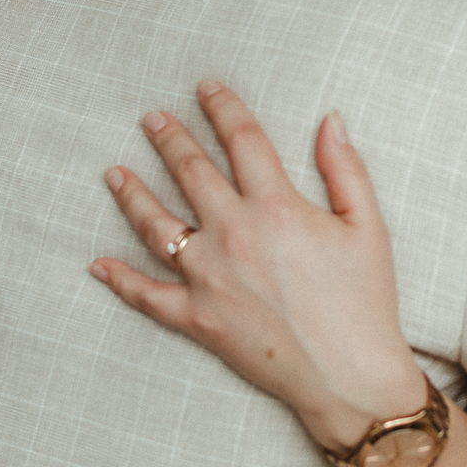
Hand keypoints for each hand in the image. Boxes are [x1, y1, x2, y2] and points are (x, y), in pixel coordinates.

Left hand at [91, 81, 424, 452]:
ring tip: (114, 173)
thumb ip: (344, 169)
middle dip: (170, 139)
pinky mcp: (197, 319)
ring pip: (156, 226)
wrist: (349, 377)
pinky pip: (148, 295)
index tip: (207, 88)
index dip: (223, 109)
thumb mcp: (368, 226)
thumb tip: (329, 120)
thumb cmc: (365, 302)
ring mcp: (209, 278)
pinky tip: (98, 264)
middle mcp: (234, 235)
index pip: (242, 141)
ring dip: (133, 194)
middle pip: (190, 172)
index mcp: (277, 207)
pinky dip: (120, 280)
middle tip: (152, 119)